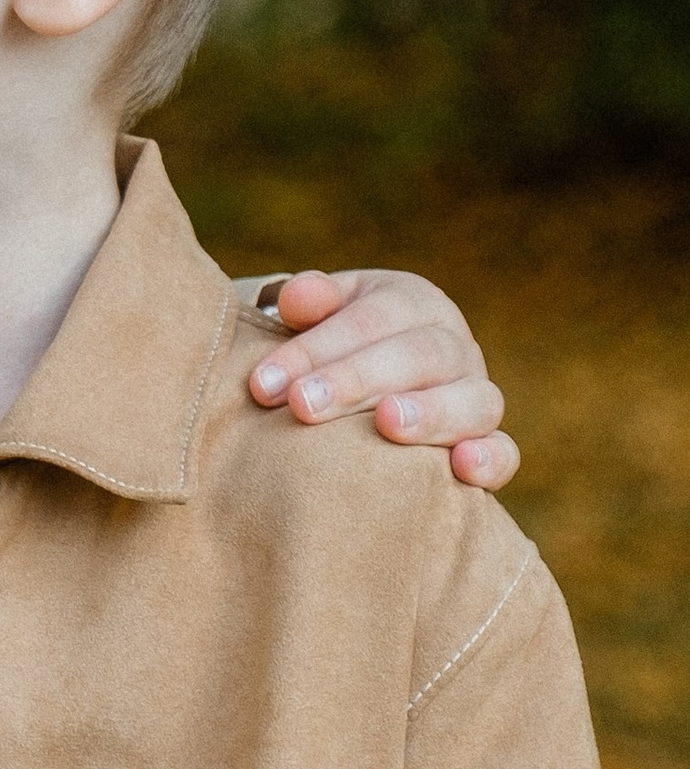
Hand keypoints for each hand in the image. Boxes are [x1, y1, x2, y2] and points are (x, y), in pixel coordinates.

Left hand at [248, 268, 515, 489]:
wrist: (373, 378)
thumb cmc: (338, 346)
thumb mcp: (324, 313)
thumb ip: (310, 302)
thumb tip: (297, 300)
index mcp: (413, 302)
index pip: (370, 319)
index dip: (316, 349)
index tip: (263, 385)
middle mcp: (453, 344)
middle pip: (418, 355)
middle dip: (356, 379)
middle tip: (302, 405)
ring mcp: (476, 394)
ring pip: (472, 400)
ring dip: (429, 413)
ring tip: (385, 423)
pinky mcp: (488, 442)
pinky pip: (504, 451)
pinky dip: (490, 460)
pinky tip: (462, 468)